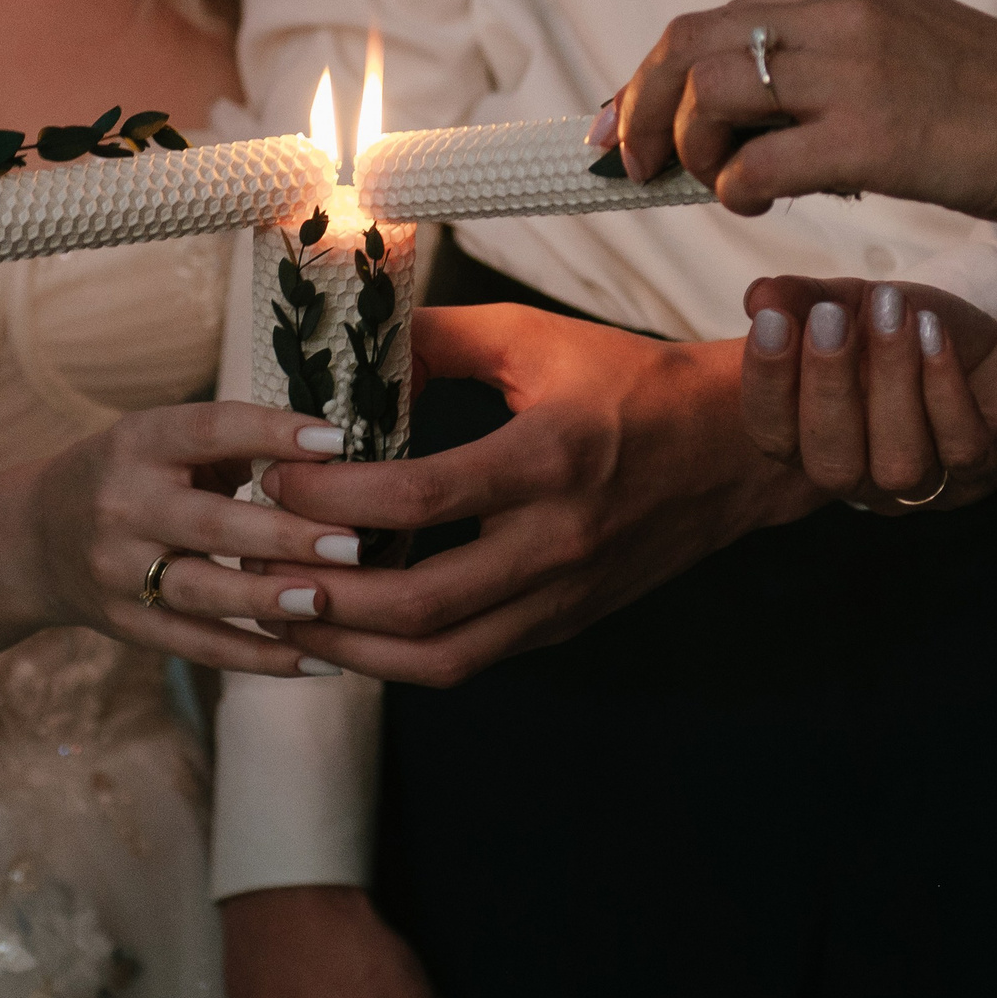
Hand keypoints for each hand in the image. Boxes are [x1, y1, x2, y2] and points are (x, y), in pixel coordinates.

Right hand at [25, 405, 372, 675]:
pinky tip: (316, 662)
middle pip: (211, 523)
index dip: (273, 434)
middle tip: (352, 544)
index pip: (209, 429)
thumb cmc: (129, 478)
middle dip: (285, 535)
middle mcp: (123, 504)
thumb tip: (330, 457)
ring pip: (202, 591)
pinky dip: (260, 659)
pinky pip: (200, 647)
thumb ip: (233, 444)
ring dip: (268, 599)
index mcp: (139, 442)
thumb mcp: (160, 440)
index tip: (336, 444)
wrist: (34, 539)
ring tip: (325, 600)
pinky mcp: (128, 625)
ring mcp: (119, 570)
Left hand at [260, 306, 822, 685]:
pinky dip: (397, 654)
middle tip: (258, 566)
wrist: (738, 451)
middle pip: (422, 603)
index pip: (422, 499)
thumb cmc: (632, 383)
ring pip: (442, 657)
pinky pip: (468, 659)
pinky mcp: (563, 624)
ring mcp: (564, 596)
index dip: (335, 499)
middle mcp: (559, 541)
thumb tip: (348, 352)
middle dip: (325, 597)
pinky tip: (346, 630)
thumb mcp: (537, 338)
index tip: (275, 480)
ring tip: (283, 618)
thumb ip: (438, 340)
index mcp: (552, 459)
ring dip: (352, 649)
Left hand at [605, 0, 996, 223]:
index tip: (617, 123)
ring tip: (715, 181)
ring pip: (710, 93)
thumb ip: (805, 60)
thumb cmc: (973, 100)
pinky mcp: (871, 134)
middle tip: (633, 163)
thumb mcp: (882, 44)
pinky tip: (754, 200)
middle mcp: (836, 10)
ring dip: (690, 148)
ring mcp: (853, 69)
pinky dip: (734, 187)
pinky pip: (758, 160)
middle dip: (640, 109)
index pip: (704, 22)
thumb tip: (715, 117)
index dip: (645, 78)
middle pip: (685, 45)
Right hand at [742, 275, 996, 509]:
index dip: (766, 386)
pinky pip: (963, 448)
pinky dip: (945, 389)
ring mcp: (935, 483)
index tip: (770, 319)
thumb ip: (809, 301)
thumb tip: (758, 297)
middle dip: (826, 386)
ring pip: (898, 462)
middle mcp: (872, 479)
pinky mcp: (994, 467)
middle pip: (830, 465)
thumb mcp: (863, 307)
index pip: (775, 438)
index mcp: (826, 443)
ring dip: (892, 381)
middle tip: (832, 317)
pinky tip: (935, 334)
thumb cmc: (930, 344)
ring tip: (896, 312)